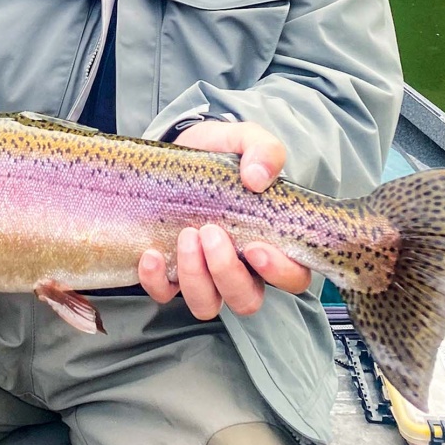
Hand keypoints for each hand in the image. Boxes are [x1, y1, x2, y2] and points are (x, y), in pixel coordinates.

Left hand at [137, 120, 311, 318]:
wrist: (178, 149)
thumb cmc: (220, 152)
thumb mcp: (244, 140)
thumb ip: (263, 150)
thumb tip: (258, 177)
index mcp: (270, 240)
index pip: (292, 277)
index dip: (279, 272)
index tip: (256, 248)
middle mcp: (241, 267)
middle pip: (246, 299)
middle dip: (227, 272)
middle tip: (211, 231)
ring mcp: (204, 274)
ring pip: (207, 304)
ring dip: (195, 277)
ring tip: (186, 235)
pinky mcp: (170, 272)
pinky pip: (164, 294)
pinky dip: (157, 280)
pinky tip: (152, 253)